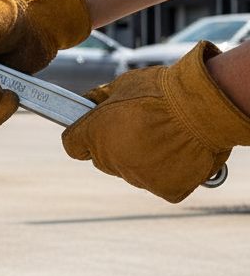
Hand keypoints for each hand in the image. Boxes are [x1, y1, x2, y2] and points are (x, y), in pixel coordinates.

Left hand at [62, 41, 249, 202]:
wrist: (202, 106)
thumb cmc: (162, 91)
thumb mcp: (120, 85)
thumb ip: (98, 99)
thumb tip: (84, 103)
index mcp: (93, 135)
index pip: (74, 146)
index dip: (85, 137)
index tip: (96, 131)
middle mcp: (111, 160)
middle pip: (105, 159)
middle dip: (117, 146)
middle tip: (142, 127)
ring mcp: (138, 178)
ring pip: (133, 172)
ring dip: (144, 159)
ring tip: (166, 136)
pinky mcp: (166, 190)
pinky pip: (162, 184)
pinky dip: (170, 172)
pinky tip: (179, 152)